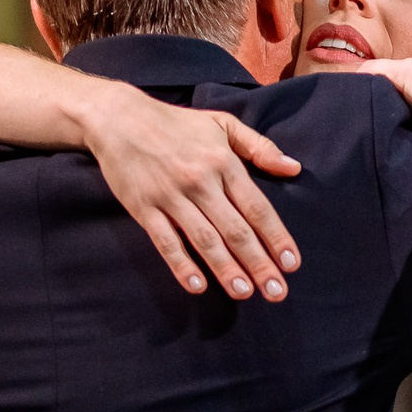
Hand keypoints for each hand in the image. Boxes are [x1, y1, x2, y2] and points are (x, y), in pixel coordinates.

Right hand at [81, 81, 301, 300]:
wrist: (118, 118)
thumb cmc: (177, 124)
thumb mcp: (223, 124)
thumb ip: (260, 147)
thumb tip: (294, 168)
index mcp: (224, 163)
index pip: (257, 208)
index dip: (276, 238)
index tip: (292, 264)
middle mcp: (200, 182)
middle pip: (236, 230)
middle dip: (258, 263)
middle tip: (276, 292)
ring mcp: (171, 196)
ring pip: (204, 240)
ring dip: (226, 269)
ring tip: (244, 293)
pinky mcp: (144, 208)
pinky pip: (166, 241)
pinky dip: (181, 265)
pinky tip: (197, 286)